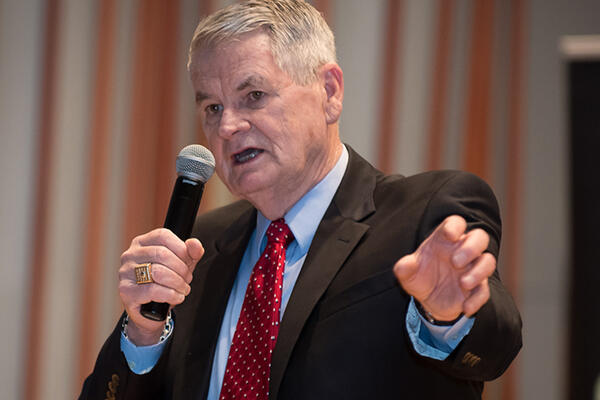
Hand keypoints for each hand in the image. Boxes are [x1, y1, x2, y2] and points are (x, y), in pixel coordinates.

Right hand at [118, 228, 203, 344]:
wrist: (151, 312)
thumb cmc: (165, 284)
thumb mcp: (182, 264)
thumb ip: (191, 252)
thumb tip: (194, 244)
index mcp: (142, 242)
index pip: (163, 236)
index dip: (181, 249)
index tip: (188, 261)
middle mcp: (130, 254)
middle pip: (162, 254)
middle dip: (181, 269)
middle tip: (187, 279)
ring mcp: (125, 272)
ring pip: (158, 272)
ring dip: (177, 283)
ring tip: (183, 289)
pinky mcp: (126, 291)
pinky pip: (153, 290)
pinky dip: (171, 295)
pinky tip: (176, 297)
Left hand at [393, 215, 495, 321]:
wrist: (428, 302)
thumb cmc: (420, 278)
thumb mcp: (408, 274)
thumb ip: (405, 268)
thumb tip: (404, 265)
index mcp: (445, 240)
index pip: (455, 223)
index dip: (455, 226)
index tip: (449, 235)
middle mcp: (462, 250)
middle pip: (480, 237)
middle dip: (472, 247)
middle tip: (456, 262)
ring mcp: (472, 268)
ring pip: (488, 261)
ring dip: (478, 272)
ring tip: (463, 283)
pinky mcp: (477, 288)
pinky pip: (484, 290)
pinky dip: (477, 299)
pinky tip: (466, 308)